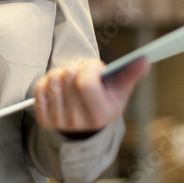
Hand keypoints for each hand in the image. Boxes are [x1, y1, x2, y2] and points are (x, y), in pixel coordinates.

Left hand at [32, 57, 148, 134]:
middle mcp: (81, 123)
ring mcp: (61, 123)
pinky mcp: (46, 121)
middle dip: (74, 68)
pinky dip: (46, 83)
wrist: (88, 122)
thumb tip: (144, 59)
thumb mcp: (120, 88)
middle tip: (81, 72)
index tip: (95, 67)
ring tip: (69, 79)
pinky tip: (58, 87)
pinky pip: (39, 91)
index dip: (89, 68)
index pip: (86, 83)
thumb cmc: (106, 99)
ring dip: (59, 73)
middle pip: (67, 79)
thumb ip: (131, 73)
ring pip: (52, 82)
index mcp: (101, 114)